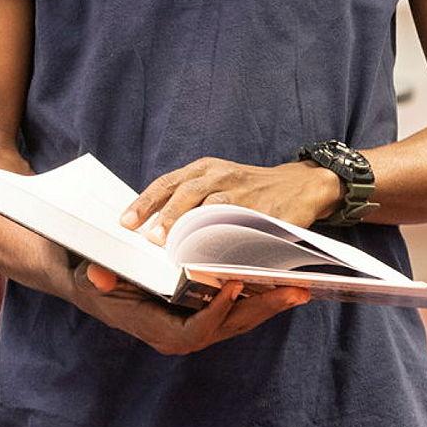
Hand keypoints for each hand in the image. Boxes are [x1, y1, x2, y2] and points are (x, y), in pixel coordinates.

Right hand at [65, 261, 309, 355]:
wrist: (95, 282)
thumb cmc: (96, 277)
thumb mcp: (92, 275)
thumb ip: (97, 278)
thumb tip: (100, 278)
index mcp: (159, 331)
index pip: (196, 330)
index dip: (218, 312)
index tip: (235, 286)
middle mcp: (181, 336)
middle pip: (229, 326)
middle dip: (263, 309)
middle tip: (294, 291)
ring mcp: (196, 327)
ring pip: (240, 320)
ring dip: (271, 304)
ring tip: (300, 288)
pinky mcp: (205, 315)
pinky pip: (238, 311)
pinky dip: (261, 298)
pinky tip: (284, 285)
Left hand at [121, 157, 343, 240]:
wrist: (300, 185)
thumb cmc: (249, 188)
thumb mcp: (217, 181)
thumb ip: (189, 198)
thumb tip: (151, 227)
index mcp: (205, 169)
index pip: (167, 183)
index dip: (145, 203)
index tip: (126, 223)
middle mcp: (222, 176)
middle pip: (188, 193)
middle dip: (168, 216)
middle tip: (152, 239)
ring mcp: (245, 193)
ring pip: (214, 209)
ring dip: (194, 230)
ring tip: (176, 249)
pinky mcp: (266, 212)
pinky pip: (243, 228)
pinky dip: (228, 241)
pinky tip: (213, 257)